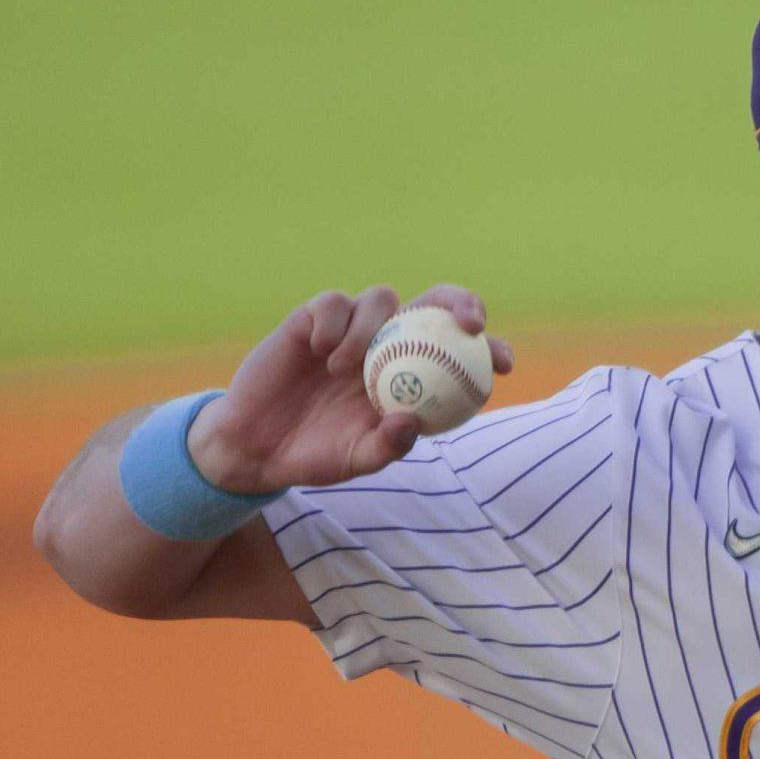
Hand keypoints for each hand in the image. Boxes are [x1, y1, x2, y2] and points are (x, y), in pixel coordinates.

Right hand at [185, 284, 515, 494]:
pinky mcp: (312, 319)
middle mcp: (387, 344)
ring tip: (345, 368)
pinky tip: (319, 352)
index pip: (458, 350)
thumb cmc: (316, 455)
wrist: (255, 447)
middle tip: (468, 323)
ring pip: (381, 298)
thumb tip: (412, 423)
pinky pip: (332, 302)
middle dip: (459, 301)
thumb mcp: (355, 460)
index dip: (489, 347)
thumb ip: (386, 447)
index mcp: (410, 375)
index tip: (504, 363)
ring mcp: (350, 329)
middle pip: (432, 303)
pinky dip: (332, 323)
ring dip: (372, 328)